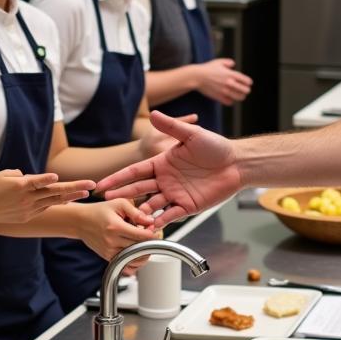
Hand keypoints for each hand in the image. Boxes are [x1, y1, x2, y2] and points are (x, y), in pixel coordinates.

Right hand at [0, 169, 92, 224]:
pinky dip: (56, 203)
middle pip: (54, 192)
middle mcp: (26, 198)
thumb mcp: (3, 174)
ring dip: (70, 197)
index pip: (38, 181)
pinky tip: (68, 200)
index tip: (57, 177)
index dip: (47, 179)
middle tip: (91, 185)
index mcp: (19, 186)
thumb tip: (29, 177)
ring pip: (53, 201)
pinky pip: (44, 207)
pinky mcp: (27, 216)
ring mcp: (28, 209)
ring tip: (85, 193)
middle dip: (74, 188)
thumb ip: (20, 174)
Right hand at [77, 199, 155, 260]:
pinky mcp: (107, 258)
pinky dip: (134, 261)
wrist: (80, 221)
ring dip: (143, 253)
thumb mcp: (118, 204)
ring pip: (134, 258)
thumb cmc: (99, 211)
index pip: (141, 236)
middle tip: (151, 235)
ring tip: (144, 244)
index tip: (153, 229)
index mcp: (115, 227)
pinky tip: (136, 253)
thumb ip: (136, 212)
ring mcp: (109, 252)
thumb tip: (150, 221)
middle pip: (139, 247)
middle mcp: (112, 241)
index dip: (152, 233)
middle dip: (149, 242)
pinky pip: (125, 265)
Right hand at [96, 110, 241, 224]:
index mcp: (163, 163)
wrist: (237, 163)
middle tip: (106, 201)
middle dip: (123, 195)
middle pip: (139, 189)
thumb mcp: (192, 135)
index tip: (103, 184)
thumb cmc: (216, 147)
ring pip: (153, 204)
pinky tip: (151, 226)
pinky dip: (161, 220)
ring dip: (141, 211)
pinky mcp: (188, 205)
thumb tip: (153, 114)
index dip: (119, 178)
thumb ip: (172, 127)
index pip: (135, 171)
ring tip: (130, 216)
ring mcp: (176, 194)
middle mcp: (166, 179)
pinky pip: (171, 215)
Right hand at [196, 58, 251, 105]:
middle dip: (246, 90)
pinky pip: (230, 102)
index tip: (247, 83)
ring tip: (238, 95)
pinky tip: (229, 97)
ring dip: (240, 96)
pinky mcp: (219, 97)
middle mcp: (230, 83)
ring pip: (240, 98)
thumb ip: (228, 62)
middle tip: (244, 89)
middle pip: (246, 91)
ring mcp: (225, 91)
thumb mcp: (219, 62)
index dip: (248, 82)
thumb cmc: (207, 68)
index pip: (247, 81)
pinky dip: (231, 101)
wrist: (197, 77)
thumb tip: (233, 65)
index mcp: (231, 74)